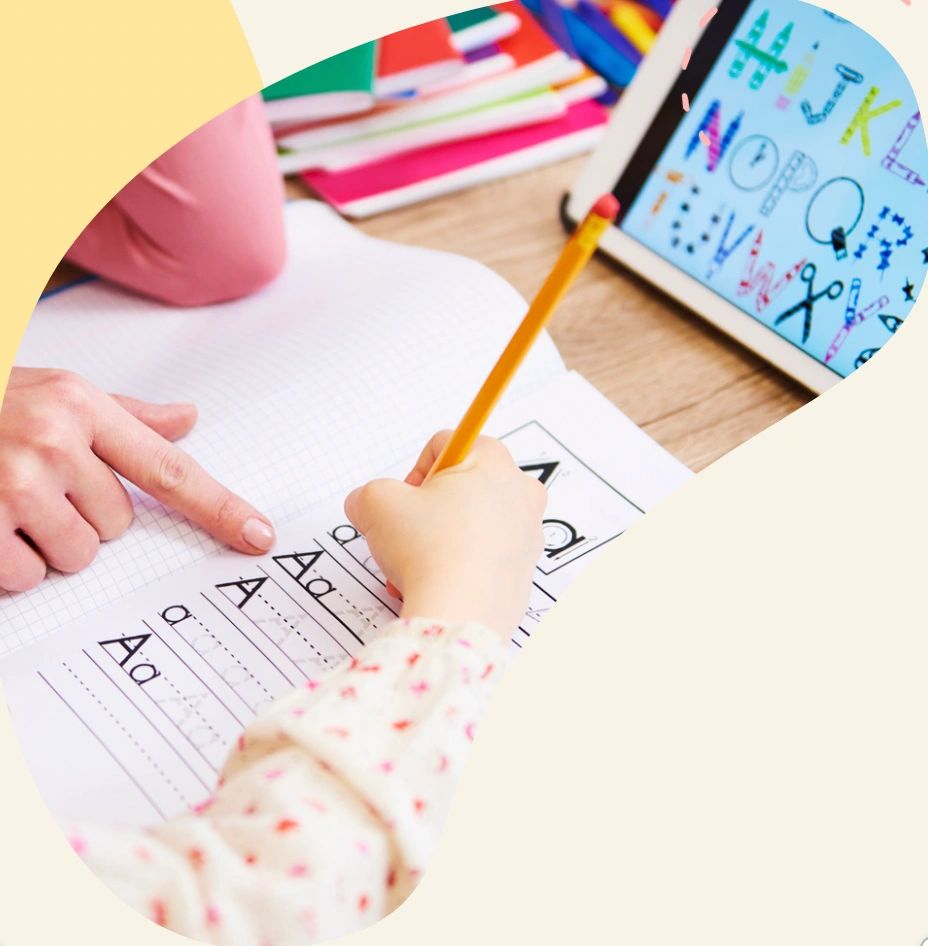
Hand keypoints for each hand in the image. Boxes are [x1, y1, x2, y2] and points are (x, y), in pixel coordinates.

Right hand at [0, 367, 274, 591]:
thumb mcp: (52, 392)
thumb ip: (123, 414)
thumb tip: (188, 419)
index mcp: (82, 407)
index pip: (170, 469)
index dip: (220, 508)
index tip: (259, 537)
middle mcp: (53, 441)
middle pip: (118, 525)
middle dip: (84, 517)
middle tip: (37, 484)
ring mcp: (11, 483)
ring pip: (76, 556)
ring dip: (47, 543)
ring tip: (8, 502)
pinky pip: (26, 577)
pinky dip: (9, 564)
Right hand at [344, 431, 546, 635]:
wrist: (460, 613)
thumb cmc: (431, 551)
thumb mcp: (377, 504)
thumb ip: (368, 493)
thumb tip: (365, 502)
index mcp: (495, 462)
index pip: (449, 444)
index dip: (416, 470)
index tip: (407, 497)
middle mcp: (521, 494)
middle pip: (463, 486)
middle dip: (430, 508)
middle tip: (410, 529)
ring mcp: (527, 535)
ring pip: (472, 524)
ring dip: (440, 539)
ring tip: (418, 562)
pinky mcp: (523, 572)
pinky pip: (484, 557)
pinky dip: (459, 564)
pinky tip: (436, 581)